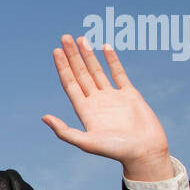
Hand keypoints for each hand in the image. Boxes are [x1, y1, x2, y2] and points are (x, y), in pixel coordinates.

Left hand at [43, 35, 171, 180]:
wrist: (145, 152)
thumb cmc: (115, 151)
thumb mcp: (86, 143)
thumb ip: (64, 131)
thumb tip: (44, 118)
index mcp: (84, 110)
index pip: (69, 83)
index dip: (62, 67)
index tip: (56, 51)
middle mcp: (96, 101)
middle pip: (80, 73)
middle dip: (72, 55)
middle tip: (64, 37)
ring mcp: (112, 97)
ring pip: (97, 71)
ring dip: (88, 55)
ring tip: (81, 38)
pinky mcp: (130, 94)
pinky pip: (119, 73)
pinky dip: (112, 60)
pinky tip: (105, 47)